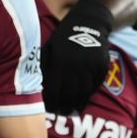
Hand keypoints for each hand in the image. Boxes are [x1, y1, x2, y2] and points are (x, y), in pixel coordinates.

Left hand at [41, 0, 113, 114]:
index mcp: (59, 59)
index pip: (54, 87)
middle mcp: (75, 64)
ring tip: (72, 111)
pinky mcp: (102, 66)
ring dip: (77, 104)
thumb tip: (34, 84)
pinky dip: (89, 95)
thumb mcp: (50, 46)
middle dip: (64, 106)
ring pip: (83, 92)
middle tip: (62, 114)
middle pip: (69, 93)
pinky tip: (83, 101)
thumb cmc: (64, 37)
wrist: (90, 23)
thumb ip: (43, 64)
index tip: (49, 109)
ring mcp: (90, 66)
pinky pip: (95, 86)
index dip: (51, 101)